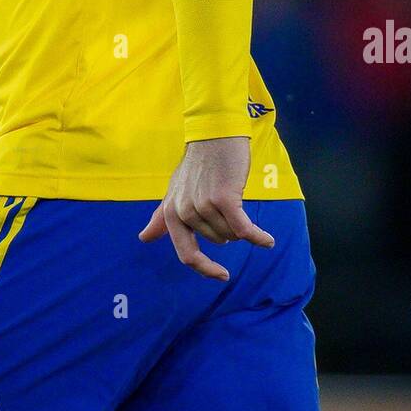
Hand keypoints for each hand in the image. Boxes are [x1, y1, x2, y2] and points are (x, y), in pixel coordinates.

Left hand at [138, 136, 273, 280]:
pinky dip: (258, 237)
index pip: (186, 254)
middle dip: (227, 227)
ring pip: (231, 234)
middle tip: (227, 201)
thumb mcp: (175, 191)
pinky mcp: (224, 199)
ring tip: (236, 197)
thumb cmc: (197, 164)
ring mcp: (203, 205)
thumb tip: (143, 238)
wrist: (214, 135)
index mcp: (172, 212)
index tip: (222, 275)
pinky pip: (244, 229)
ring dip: (240, 223)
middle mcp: (185, 211)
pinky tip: (268, 241)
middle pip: (217, 240)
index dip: (205, 269)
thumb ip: (162, 217)